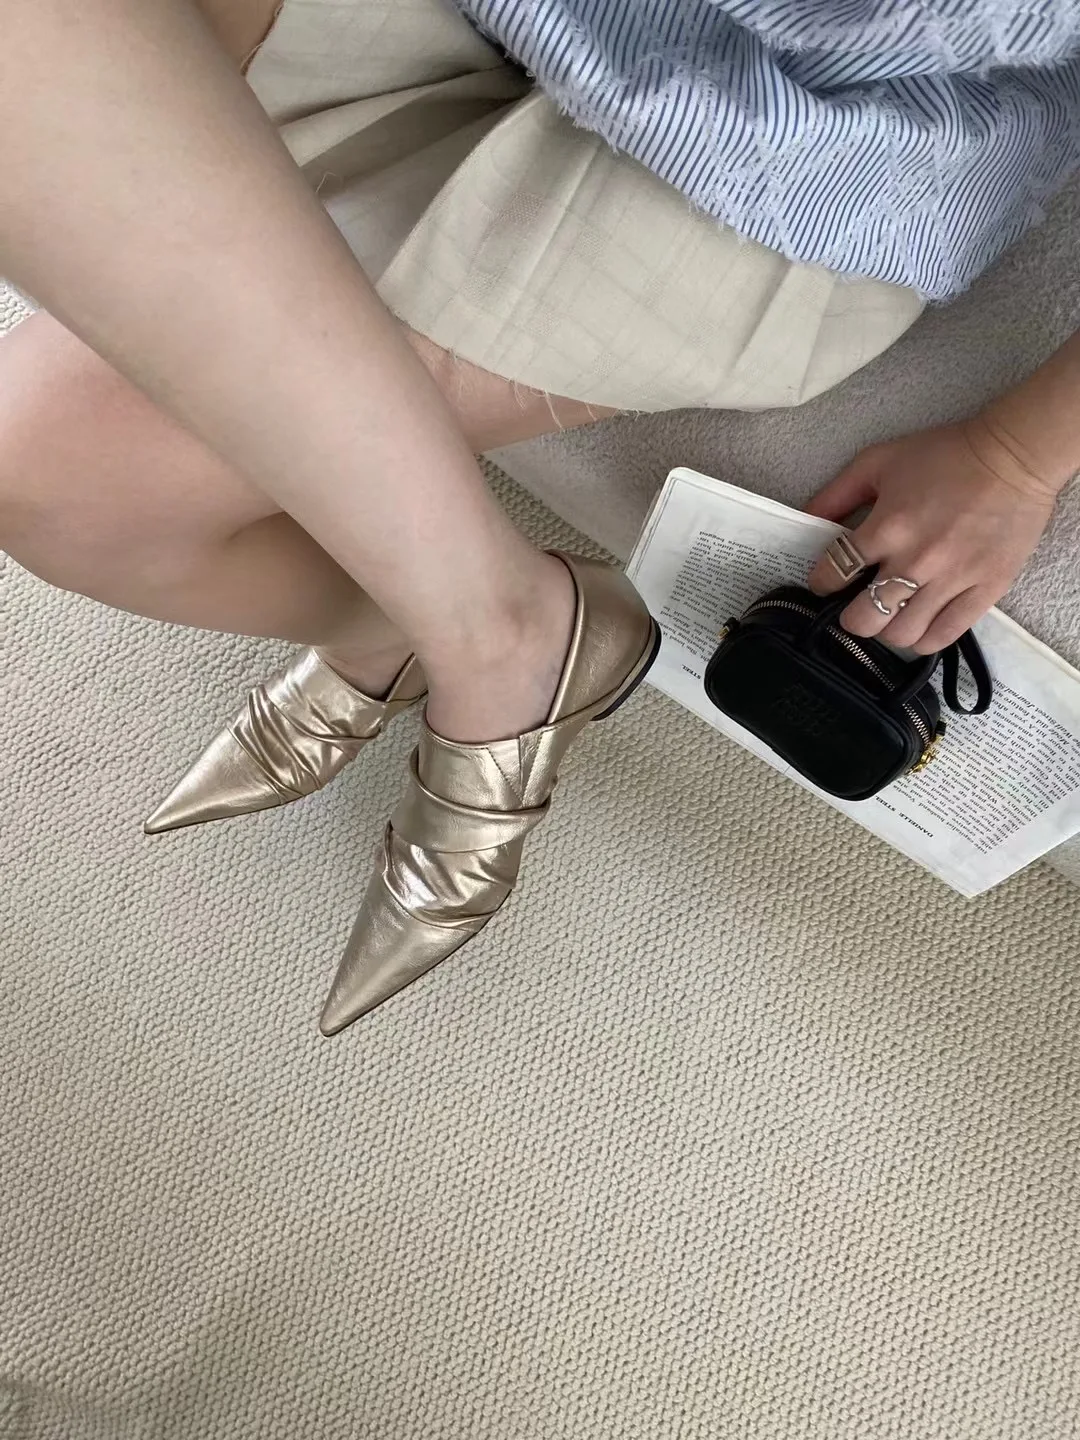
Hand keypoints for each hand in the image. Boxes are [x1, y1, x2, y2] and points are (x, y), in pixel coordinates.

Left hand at [805, 416, 1061, 651]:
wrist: (1015, 457)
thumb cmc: (946, 455)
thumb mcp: (878, 461)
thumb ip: (836, 494)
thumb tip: (804, 522)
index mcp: (887, 528)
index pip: (834, 574)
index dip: (822, 583)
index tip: (826, 582)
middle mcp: (916, 560)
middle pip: (863, 619)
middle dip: (850, 617)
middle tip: (855, 606)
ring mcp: (952, 580)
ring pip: (900, 635)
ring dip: (886, 630)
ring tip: (889, 615)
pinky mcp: (984, 590)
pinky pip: (943, 636)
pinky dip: (923, 640)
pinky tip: (918, 626)